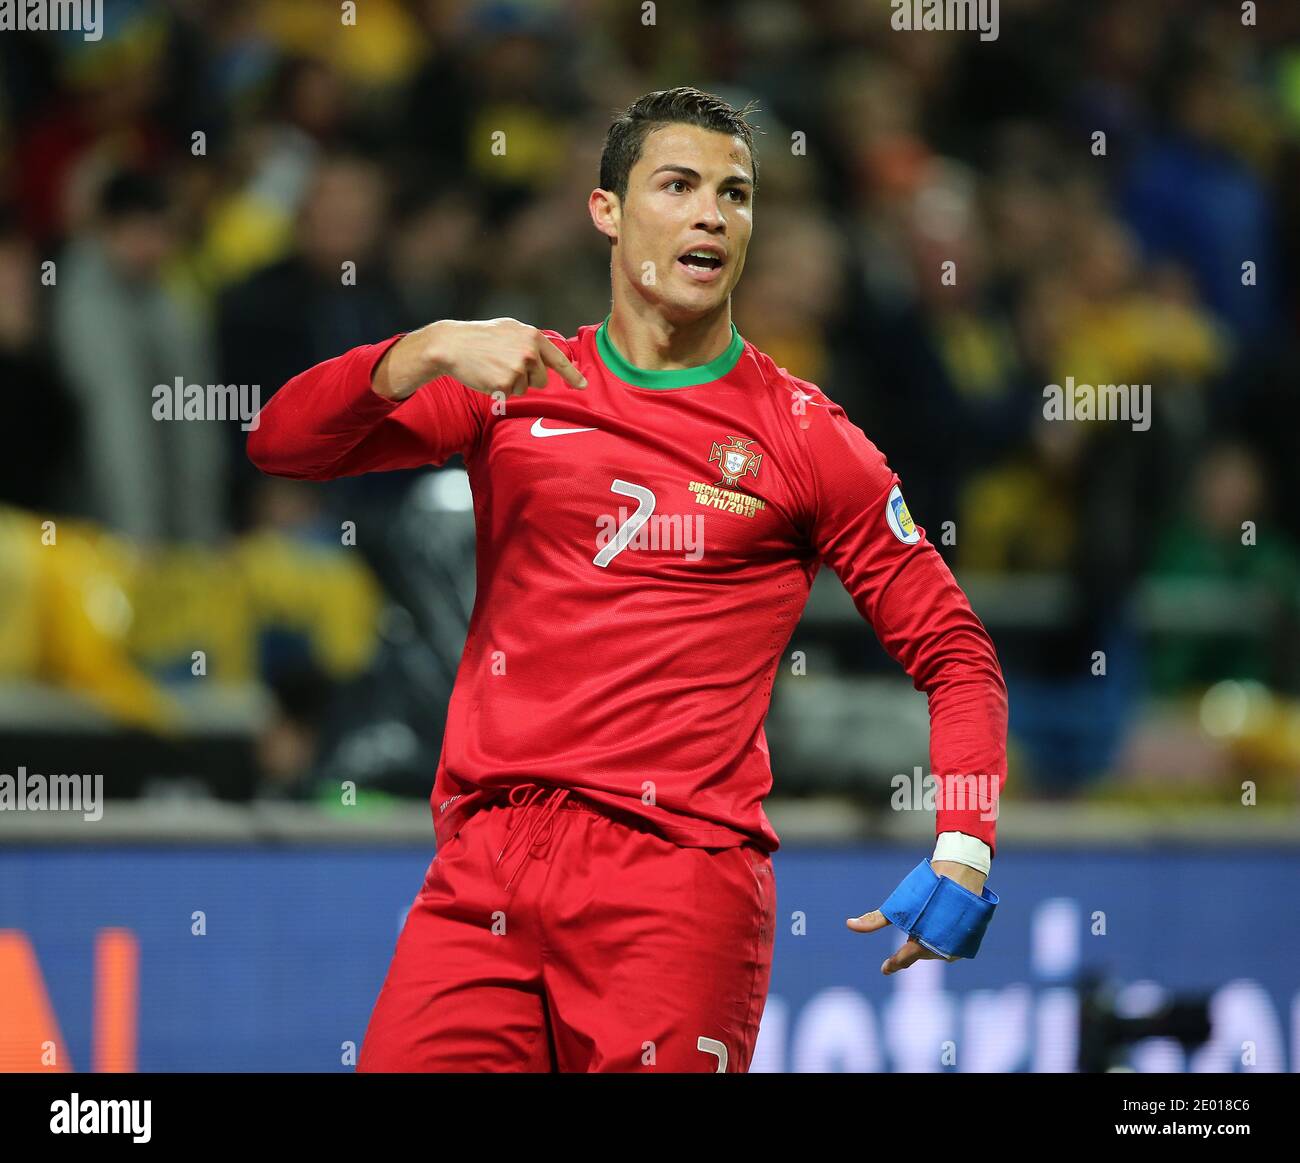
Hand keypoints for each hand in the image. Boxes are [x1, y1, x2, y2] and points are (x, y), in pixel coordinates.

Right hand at [372, 317, 587, 401]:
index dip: (572, 375)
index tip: (583, 386)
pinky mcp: (506, 384)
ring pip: (525, 388)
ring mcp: (518, 368)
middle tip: (505, 365)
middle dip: (528, 378)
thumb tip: (548, 355)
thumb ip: (530, 340)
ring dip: (512, 383)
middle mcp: (529, 352)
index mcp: (532, 336)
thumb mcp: (510, 329)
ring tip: (494, 367)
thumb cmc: (480, 337)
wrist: (452, 345)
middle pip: (542, 379)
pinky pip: (511, 395)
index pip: (559, 359)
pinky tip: (487, 376)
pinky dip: (500, 390)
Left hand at [846, 860, 986, 974]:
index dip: (893, 964)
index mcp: (924, 946)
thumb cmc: (927, 890)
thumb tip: (849, 924)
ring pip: (936, 950)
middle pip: (921, 953)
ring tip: (926, 926)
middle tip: (910, 933)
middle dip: (913, 946)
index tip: (884, 969)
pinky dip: (941, 939)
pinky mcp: (970, 940)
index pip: (904, 959)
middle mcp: (944, 951)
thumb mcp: (899, 906)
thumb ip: (874, 920)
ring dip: (928, 942)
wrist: (961, 873)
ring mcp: (959, 947)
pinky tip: (938, 927)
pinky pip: (951, 945)